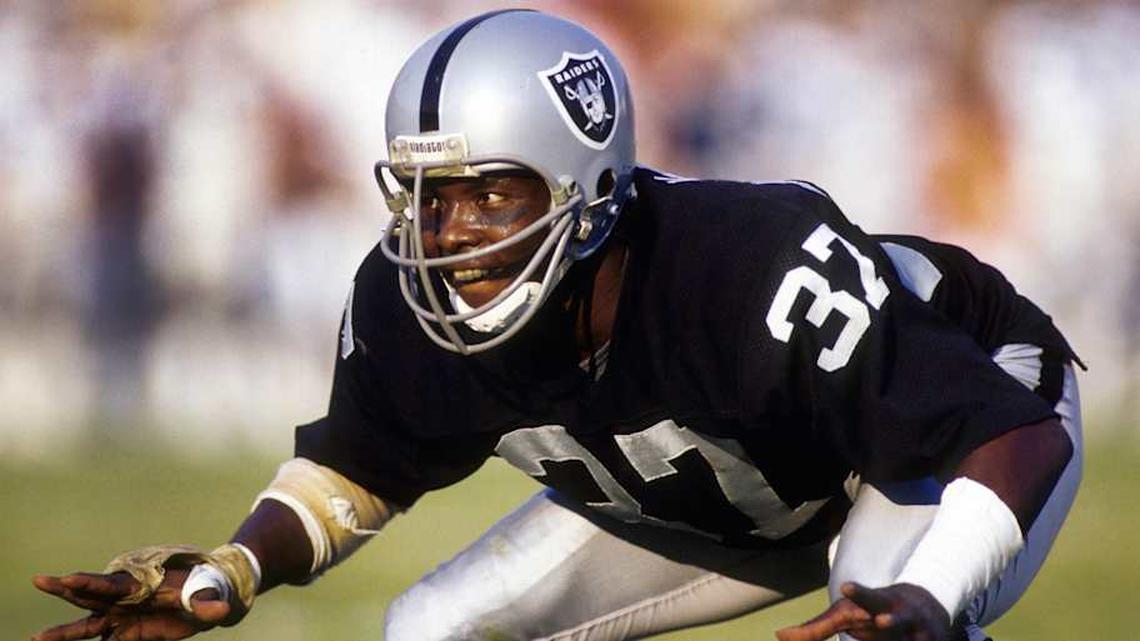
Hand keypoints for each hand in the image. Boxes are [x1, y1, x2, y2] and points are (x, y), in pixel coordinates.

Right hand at [31, 569, 229, 640]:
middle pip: (90, 596)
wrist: (210, 595)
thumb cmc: (207, 587)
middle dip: (66, 589)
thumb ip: (209, 602)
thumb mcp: (209, 592)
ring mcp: (123, 614)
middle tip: (40, 580)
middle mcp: (126, 597)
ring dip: (65, 632)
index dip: (90, 583)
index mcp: (142, 582)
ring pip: (88, 623)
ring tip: (36, 639)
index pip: (112, 583)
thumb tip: (221, 611)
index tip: (68, 579)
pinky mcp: (127, 631)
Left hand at [776, 582, 950, 640]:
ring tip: (885, 625)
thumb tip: (779, 636)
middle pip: (896, 620)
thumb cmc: (872, 613)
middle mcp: (900, 618)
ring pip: (909, 640)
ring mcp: (919, 634)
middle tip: (881, 621)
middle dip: (890, 622)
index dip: (859, 595)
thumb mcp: (845, 616)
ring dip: (901, 636)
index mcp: (878, 606)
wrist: (926, 606)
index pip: (867, 599)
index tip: (846, 587)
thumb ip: (815, 629)